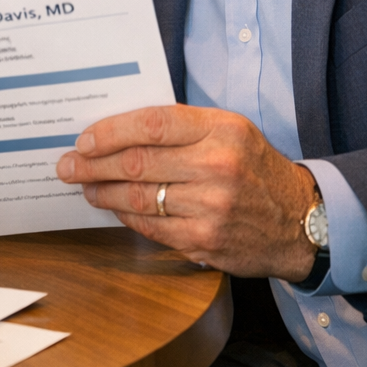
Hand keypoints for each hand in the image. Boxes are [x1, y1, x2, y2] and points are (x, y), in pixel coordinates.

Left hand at [55, 105, 317, 279]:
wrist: (300, 220)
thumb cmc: (251, 165)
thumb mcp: (227, 129)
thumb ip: (179, 125)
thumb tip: (115, 128)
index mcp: (220, 129)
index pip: (151, 124)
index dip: (109, 131)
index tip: (83, 139)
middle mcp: (216, 166)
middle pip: (137, 162)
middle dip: (92, 164)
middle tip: (67, 165)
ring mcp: (211, 207)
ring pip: (138, 197)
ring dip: (102, 192)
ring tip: (83, 185)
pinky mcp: (205, 242)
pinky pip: (151, 226)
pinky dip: (125, 215)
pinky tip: (112, 206)